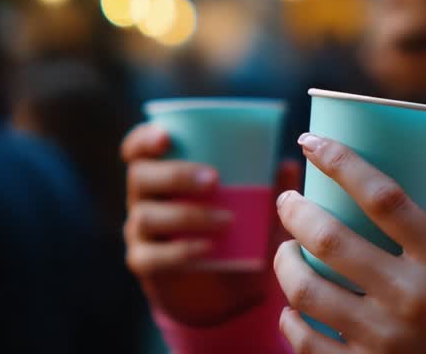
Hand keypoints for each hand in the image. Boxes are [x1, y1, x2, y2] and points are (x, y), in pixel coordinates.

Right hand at [122, 122, 301, 325]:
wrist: (222, 289)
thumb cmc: (236, 233)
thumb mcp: (255, 210)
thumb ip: (268, 189)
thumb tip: (287, 165)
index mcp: (162, 173)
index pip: (138, 149)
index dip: (145, 139)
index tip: (167, 137)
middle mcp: (144, 198)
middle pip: (141, 177)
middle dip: (175, 175)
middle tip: (214, 179)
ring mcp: (140, 232)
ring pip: (146, 217)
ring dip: (187, 215)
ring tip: (226, 220)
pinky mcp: (144, 264)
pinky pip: (152, 256)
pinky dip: (180, 251)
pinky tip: (207, 249)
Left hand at [273, 134, 425, 352]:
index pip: (384, 197)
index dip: (340, 162)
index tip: (311, 142)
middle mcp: (412, 297)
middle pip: (331, 240)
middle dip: (296, 213)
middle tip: (287, 202)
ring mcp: (384, 339)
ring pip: (308, 291)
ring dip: (285, 263)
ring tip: (286, 250)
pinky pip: (306, 342)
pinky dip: (290, 321)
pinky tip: (290, 308)